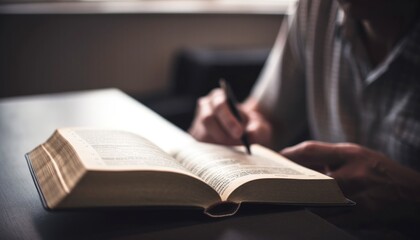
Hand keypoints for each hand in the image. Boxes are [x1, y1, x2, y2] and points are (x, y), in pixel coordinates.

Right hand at [189, 88, 271, 146]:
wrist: (243, 135)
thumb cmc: (251, 126)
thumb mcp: (260, 126)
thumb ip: (258, 129)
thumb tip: (251, 135)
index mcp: (219, 97)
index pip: (220, 105)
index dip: (228, 119)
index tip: (239, 133)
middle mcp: (205, 108)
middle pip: (207, 119)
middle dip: (223, 134)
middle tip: (236, 146)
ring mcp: (197, 123)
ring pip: (202, 135)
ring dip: (218, 144)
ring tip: (232, 152)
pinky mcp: (195, 138)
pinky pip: (199, 147)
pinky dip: (211, 153)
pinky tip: (223, 159)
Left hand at [280, 141, 419, 227]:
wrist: (413, 194)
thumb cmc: (382, 171)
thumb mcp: (358, 155)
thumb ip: (331, 157)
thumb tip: (299, 162)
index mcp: (351, 155)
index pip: (311, 150)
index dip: (289, 154)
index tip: (275, 158)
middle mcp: (354, 174)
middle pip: (310, 179)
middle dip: (290, 182)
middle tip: (274, 184)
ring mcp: (359, 196)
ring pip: (319, 202)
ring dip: (300, 202)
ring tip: (283, 200)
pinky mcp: (363, 215)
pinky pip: (333, 218)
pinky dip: (319, 216)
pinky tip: (306, 214)